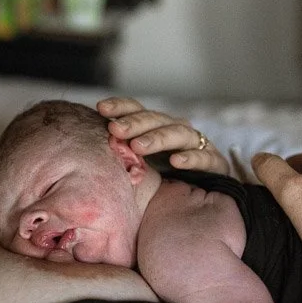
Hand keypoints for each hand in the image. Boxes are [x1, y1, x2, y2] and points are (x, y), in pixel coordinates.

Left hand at [97, 97, 229, 174]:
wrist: (198, 196)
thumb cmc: (158, 179)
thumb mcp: (136, 164)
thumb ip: (119, 152)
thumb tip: (86, 145)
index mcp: (155, 126)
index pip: (137, 110)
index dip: (121, 107)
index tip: (101, 108)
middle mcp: (175, 129)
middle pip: (156, 120)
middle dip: (135, 123)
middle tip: (116, 130)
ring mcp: (196, 144)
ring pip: (178, 134)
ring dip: (158, 138)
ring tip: (139, 146)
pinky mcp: (215, 162)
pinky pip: (205, 158)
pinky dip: (191, 158)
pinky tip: (176, 161)